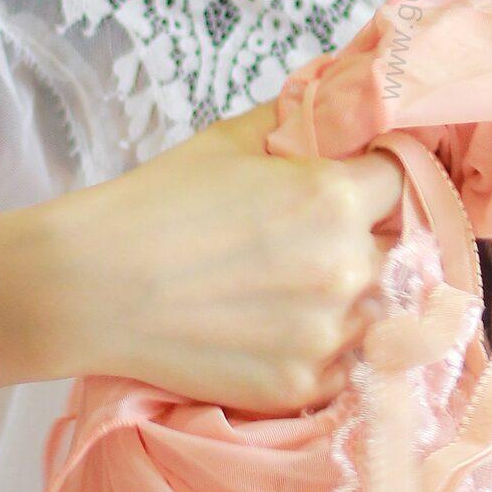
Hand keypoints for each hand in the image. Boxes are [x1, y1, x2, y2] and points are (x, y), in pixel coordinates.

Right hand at [33, 97, 402, 411]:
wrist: (91, 286)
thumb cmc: (157, 203)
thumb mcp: (232, 139)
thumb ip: (299, 120)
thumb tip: (339, 106)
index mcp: (335, 198)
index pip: (400, 179)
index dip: (375, 177)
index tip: (351, 182)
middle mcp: (347, 267)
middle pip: (393, 246)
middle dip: (363, 236)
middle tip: (305, 238)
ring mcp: (328, 334)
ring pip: (374, 307)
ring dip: (349, 295)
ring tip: (287, 287)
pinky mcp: (302, 384)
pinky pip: (344, 363)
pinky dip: (322, 347)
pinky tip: (277, 328)